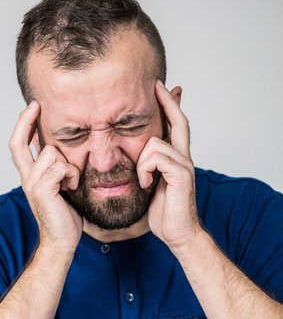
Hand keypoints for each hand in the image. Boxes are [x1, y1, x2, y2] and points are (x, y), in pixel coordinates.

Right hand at [9, 101, 82, 252]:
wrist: (61, 240)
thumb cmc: (63, 213)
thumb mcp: (57, 184)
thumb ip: (52, 166)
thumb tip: (51, 144)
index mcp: (28, 174)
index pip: (17, 144)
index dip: (22, 124)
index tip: (32, 106)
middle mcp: (25, 177)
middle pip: (18, 143)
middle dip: (26, 121)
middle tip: (36, 106)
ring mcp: (32, 183)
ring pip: (51, 153)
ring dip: (68, 164)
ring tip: (71, 179)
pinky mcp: (43, 190)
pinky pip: (60, 167)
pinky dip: (71, 174)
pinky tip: (72, 185)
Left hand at [137, 80, 202, 250]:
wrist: (178, 234)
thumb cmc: (163, 211)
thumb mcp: (150, 184)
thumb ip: (146, 168)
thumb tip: (133, 159)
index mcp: (174, 158)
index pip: (174, 125)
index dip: (169, 105)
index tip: (162, 87)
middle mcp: (183, 157)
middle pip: (178, 121)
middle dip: (167, 101)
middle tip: (158, 85)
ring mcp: (184, 165)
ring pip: (156, 142)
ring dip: (142, 159)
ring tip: (142, 179)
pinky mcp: (181, 174)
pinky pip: (156, 156)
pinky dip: (145, 168)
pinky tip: (145, 183)